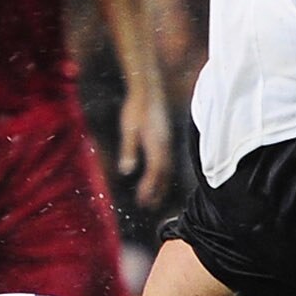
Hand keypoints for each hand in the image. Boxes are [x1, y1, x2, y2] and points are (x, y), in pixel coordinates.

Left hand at [118, 89, 174, 209]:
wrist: (148, 89)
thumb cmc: (136, 108)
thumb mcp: (128, 130)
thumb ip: (129, 151)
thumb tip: (127, 171)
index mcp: (157, 145)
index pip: (155, 173)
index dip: (150, 189)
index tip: (142, 202)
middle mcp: (166, 146)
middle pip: (165, 174)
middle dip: (157, 191)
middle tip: (149, 206)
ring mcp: (168, 141)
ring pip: (167, 168)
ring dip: (161, 183)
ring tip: (154, 196)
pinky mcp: (166, 137)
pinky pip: (167, 160)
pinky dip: (163, 172)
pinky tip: (157, 175)